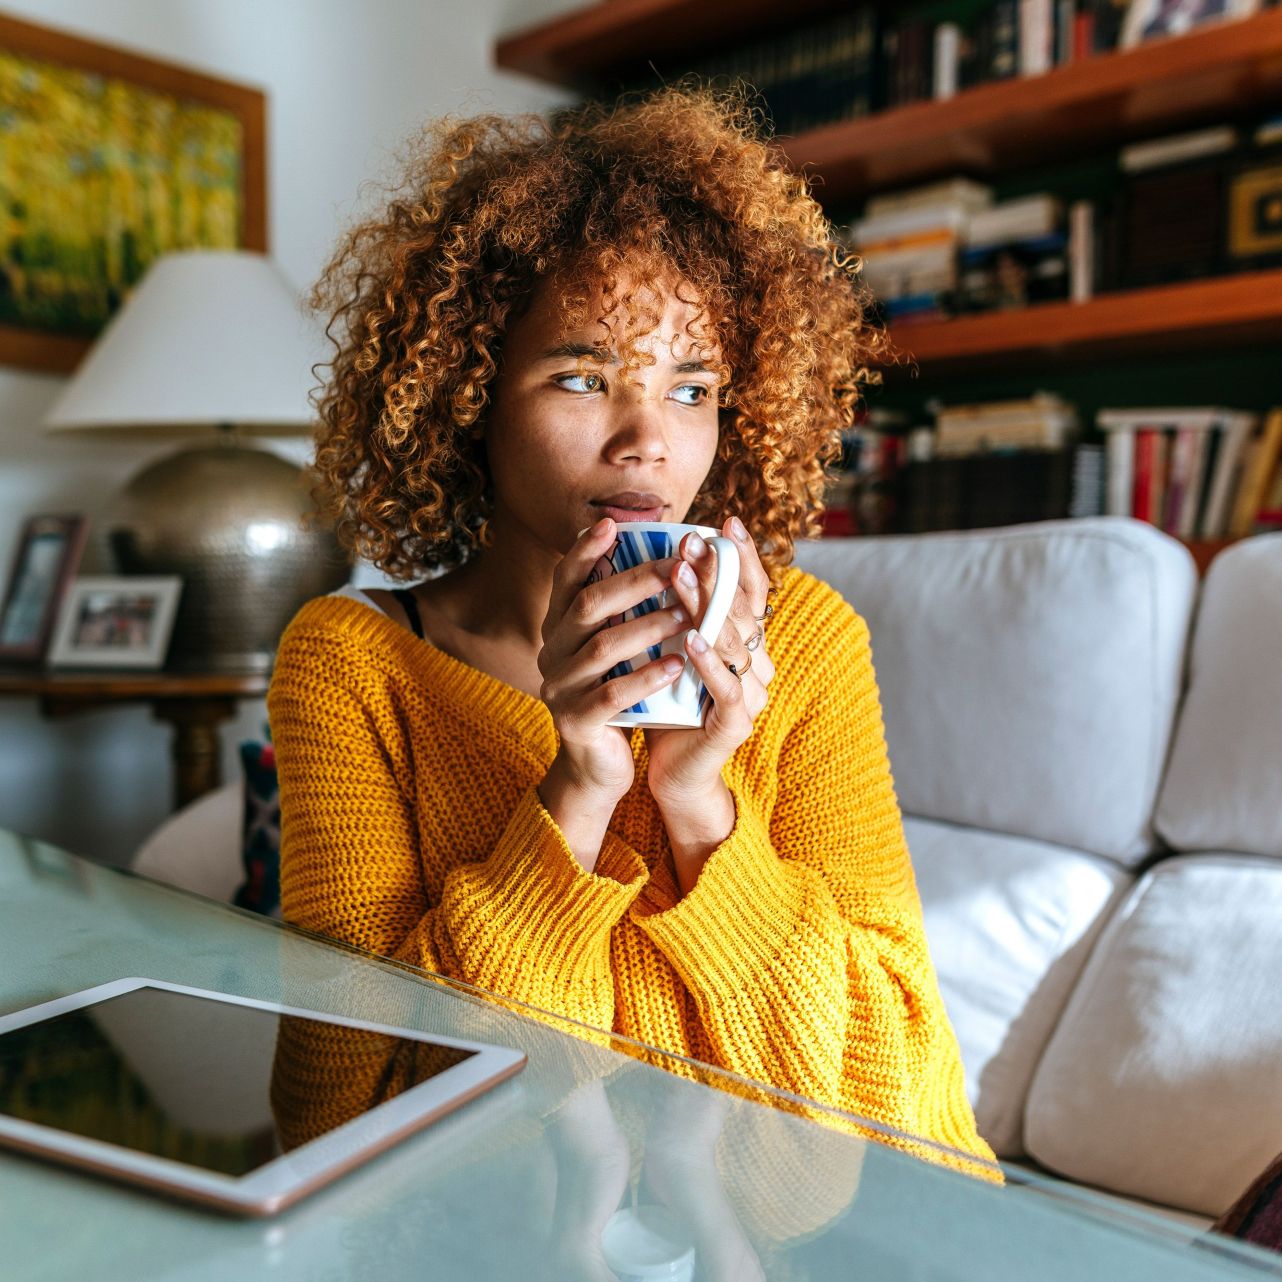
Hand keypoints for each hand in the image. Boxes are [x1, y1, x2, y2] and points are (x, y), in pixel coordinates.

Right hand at [539, 517, 690, 801]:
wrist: (599, 764)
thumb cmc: (617, 692)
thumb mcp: (616, 646)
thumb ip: (624, 609)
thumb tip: (663, 554)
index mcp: (559, 627)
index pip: (566, 579)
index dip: (585, 550)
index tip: (612, 524)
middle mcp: (552, 651)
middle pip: (588, 606)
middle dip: (634, 582)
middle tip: (678, 566)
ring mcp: (559, 687)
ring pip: (602, 648)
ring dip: (648, 627)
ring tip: (688, 615)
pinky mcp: (575, 722)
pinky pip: (611, 695)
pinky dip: (646, 678)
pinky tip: (677, 666)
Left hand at [644, 516, 776, 804]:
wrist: (673, 771)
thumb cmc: (667, 705)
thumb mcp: (669, 650)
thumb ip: (672, 612)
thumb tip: (648, 559)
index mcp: (745, 643)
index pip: (751, 591)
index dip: (742, 557)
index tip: (726, 521)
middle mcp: (757, 663)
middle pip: (742, 608)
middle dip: (717, 571)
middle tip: (693, 541)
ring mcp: (751, 692)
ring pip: (734, 641)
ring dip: (707, 606)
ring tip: (683, 575)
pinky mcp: (737, 723)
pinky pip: (726, 686)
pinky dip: (709, 661)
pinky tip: (690, 639)